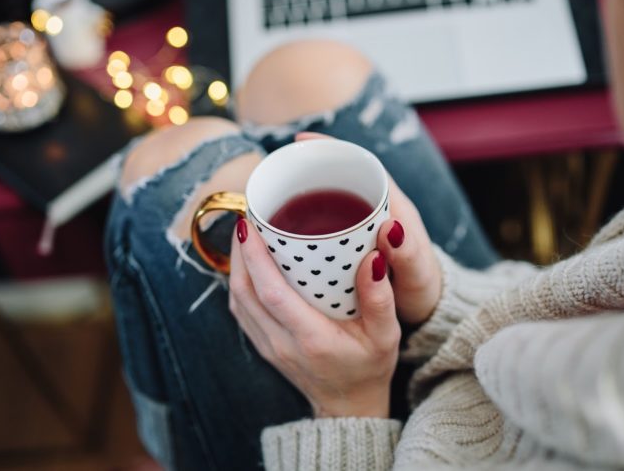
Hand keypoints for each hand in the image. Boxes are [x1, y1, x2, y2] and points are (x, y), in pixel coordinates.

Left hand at [228, 218, 399, 418]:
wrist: (350, 407)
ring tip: (246, 231)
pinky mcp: (263, 345)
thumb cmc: (370, 368)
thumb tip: (374, 257)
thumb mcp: (387, 335)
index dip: (255, 257)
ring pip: (237, 300)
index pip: (270, 293)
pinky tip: (248, 261)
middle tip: (247, 215)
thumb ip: (379, 297)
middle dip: (240, 250)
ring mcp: (268, 346)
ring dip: (236, 264)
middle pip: (245, 292)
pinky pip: (241, 309)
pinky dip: (239, 281)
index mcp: (311, 338)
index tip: (251, 223)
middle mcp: (282, 343)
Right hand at [296, 132, 442, 324]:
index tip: (301, 142)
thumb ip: (408, 254)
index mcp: (393, 207)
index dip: (331, 149)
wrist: (427, 312)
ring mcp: (360, 227)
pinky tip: (283, 232)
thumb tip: (392, 228)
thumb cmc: (425, 290)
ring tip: (272, 197)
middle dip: (308, 169)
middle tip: (277, 171)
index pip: (360, 164)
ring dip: (302, 196)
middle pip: (338, 178)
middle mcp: (375, 211)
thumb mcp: (418, 275)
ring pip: (328, 202)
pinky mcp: (349, 245)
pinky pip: (324, 225)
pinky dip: (304, 223)